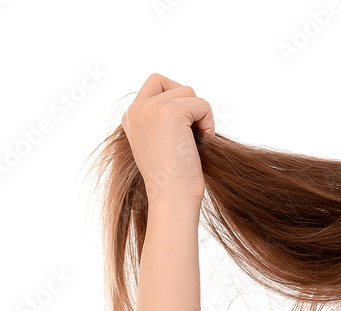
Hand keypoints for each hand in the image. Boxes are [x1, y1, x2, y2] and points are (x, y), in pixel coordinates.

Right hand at [121, 72, 214, 206]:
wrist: (172, 198)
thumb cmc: (174, 179)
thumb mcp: (161, 143)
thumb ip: (164, 119)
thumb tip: (188, 97)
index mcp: (131, 116)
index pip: (157, 83)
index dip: (179, 101)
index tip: (182, 132)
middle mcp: (136, 109)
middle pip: (176, 87)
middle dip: (191, 109)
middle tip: (190, 138)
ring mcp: (151, 109)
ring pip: (189, 92)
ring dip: (200, 117)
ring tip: (194, 143)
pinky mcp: (170, 113)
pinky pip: (203, 104)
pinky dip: (209, 124)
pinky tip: (201, 144)